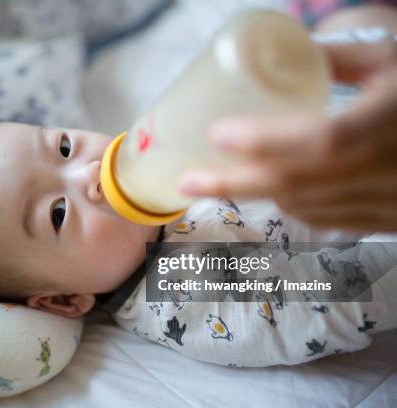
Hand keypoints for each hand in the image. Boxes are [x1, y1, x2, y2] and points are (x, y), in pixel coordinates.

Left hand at [178, 39, 396, 231]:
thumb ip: (345, 56)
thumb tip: (291, 53)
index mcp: (392, 122)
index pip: (322, 140)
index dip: (267, 141)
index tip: (218, 133)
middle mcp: (389, 170)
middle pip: (296, 184)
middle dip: (233, 184)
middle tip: (186, 179)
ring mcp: (389, 203)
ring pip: (306, 206)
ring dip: (255, 196)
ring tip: (214, 184)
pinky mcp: (389, 220)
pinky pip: (328, 220)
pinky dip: (289, 207)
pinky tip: (268, 194)